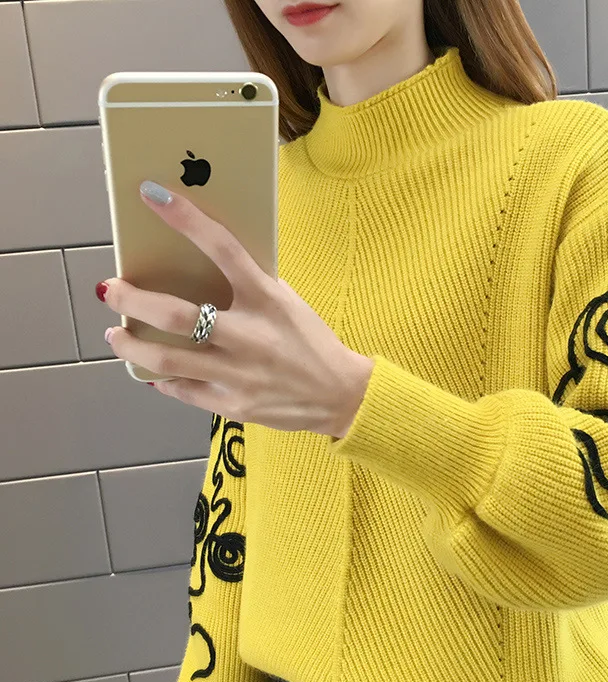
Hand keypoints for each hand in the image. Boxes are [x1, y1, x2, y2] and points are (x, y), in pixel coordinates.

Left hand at [99, 180, 373, 437]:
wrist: (340, 394)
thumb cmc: (310, 341)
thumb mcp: (288, 303)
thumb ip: (251, 286)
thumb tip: (201, 266)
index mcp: (268, 300)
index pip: (224, 249)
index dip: (185, 219)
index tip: (151, 193)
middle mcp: (250, 336)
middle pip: (176, 315)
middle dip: (133, 300)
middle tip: (111, 290)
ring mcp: (239, 374)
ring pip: (167, 359)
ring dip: (130, 346)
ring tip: (116, 333)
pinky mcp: (234, 405)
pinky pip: (183, 390)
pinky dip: (161, 378)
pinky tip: (152, 371)